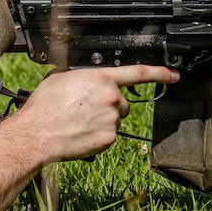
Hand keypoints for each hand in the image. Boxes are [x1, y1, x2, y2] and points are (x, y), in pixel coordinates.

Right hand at [15, 64, 180, 162]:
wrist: (37, 135)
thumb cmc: (44, 107)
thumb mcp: (60, 78)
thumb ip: (81, 75)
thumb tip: (83, 77)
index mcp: (101, 78)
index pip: (139, 72)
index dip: (160, 73)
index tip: (174, 75)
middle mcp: (111, 97)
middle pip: (123, 103)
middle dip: (109, 107)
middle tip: (86, 111)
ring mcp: (112, 119)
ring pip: (116, 120)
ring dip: (103, 122)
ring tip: (79, 123)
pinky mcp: (109, 138)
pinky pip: (110, 136)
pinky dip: (98, 137)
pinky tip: (81, 134)